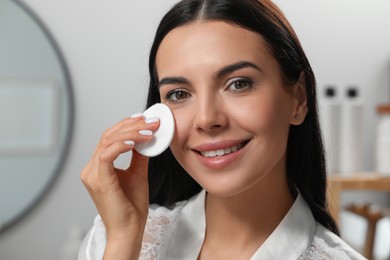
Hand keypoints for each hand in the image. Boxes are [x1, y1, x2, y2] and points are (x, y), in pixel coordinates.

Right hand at [81, 115, 158, 257]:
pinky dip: (122, 145)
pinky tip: (136, 142)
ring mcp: (92, 174)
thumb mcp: (138, 174)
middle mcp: (91, 168)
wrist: (129, 230)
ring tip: (149, 130)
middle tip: (151, 122)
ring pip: (108, 141)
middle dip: (131, 125)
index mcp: (98, 167)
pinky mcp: (99, 180)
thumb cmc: (131, 206)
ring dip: (131, 132)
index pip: (109, 137)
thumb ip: (138, 156)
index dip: (126, 125)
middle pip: (108, 135)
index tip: (144, 119)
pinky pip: (107, 155)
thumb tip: (146, 139)